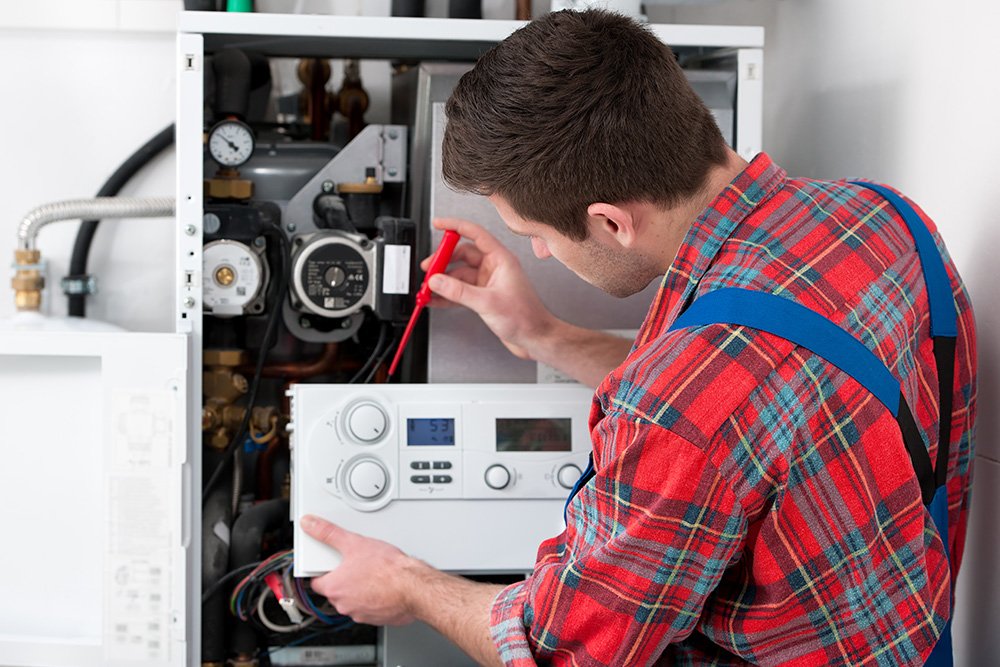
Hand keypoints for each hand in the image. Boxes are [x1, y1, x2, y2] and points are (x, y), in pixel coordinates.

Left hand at [301, 514, 419, 625]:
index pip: (315, 582)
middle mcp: (344, 605)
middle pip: (335, 591)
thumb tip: (311, 524)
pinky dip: (373, 599)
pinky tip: (382, 586)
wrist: (412, 586)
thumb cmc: (387, 569)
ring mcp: (360, 614)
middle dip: (343, 579)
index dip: (322, 571)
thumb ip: (328, 533)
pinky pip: (368, 608)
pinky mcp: (376, 618)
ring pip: (352, 600)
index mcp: (334, 588)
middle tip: (356, 565)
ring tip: (371, 574)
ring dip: (358, 590)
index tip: (329, 564)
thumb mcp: (354, 542)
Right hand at [423, 218, 557, 359]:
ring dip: (443, 281)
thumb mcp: (488, 302)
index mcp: (501, 259)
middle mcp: (494, 268)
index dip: (454, 226)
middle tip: (429, 268)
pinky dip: (447, 294)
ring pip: (459, 274)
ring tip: (428, 288)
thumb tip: (437, 281)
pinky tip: (435, 299)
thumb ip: (459, 291)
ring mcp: (488, 282)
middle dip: (443, 260)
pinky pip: (460, 291)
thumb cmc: (525, 318)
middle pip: (462, 255)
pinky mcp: (483, 297)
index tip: (438, 224)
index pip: (475, 234)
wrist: (534, 338)